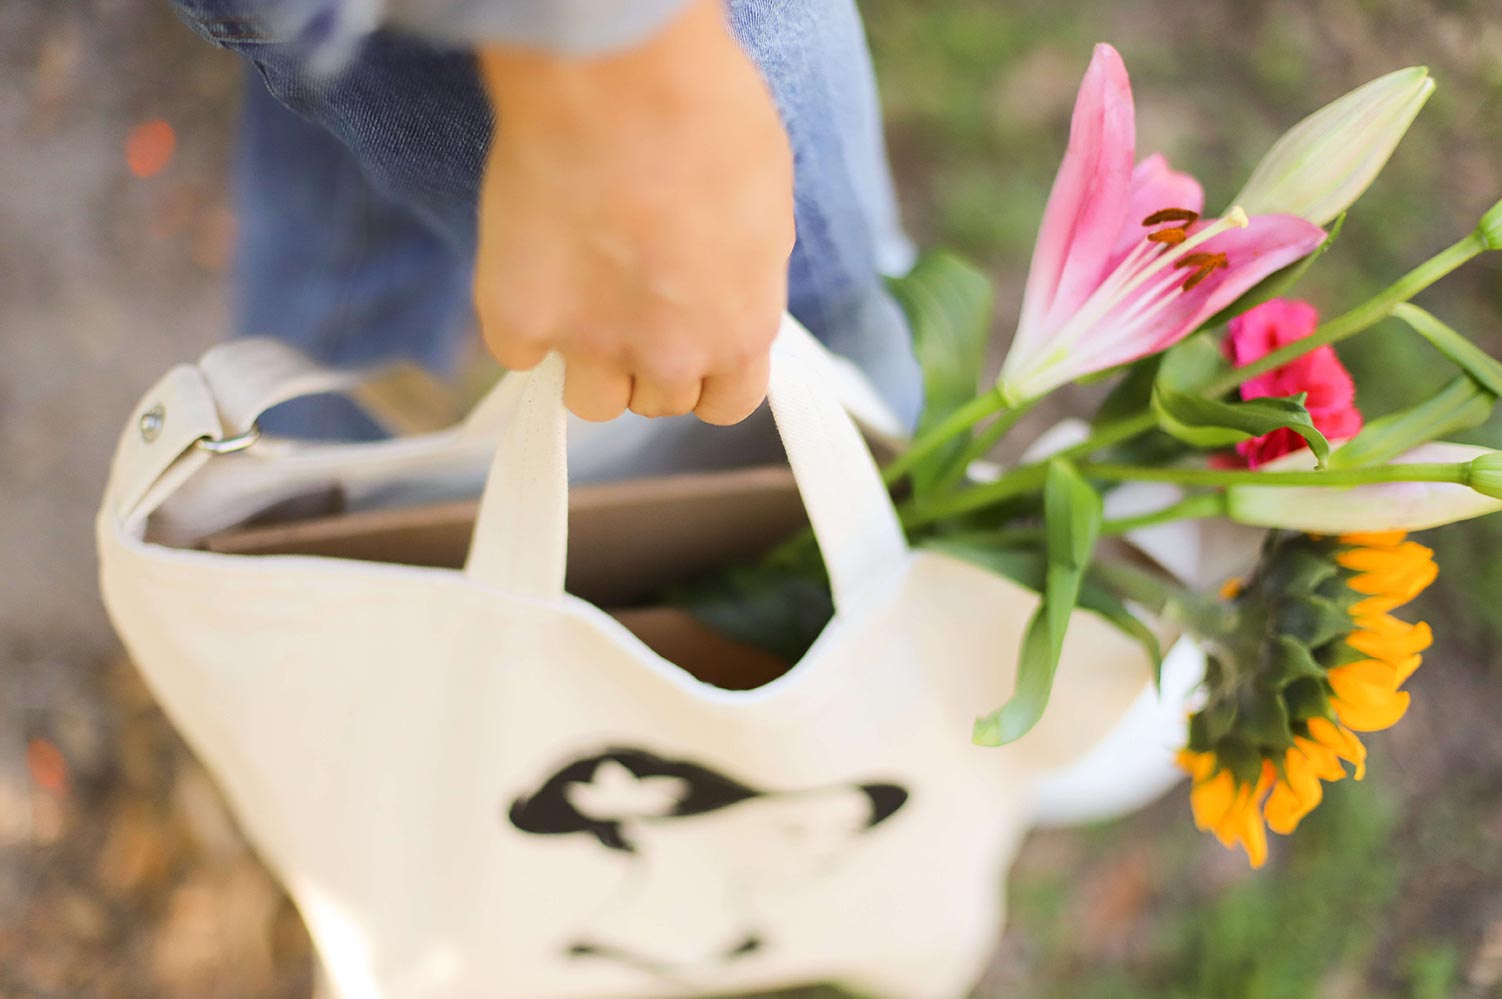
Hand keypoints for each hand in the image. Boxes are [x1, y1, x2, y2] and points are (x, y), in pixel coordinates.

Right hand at [473, 0, 794, 423]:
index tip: (688, 345)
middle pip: (653, 401)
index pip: (727, 403)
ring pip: (587, 399)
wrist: (621, 80)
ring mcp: (592, 344)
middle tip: (626, 293)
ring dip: (583, 360)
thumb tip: (722, 280)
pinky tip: (531, 264)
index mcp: (740, 327)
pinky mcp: (521, 322)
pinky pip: (515, 354)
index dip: (705, 376)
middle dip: (643, 358)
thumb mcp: (762, 205)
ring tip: (577, 290)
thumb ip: (740, 269)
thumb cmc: (706, 116)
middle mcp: (671, 354)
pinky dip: (519, 320)